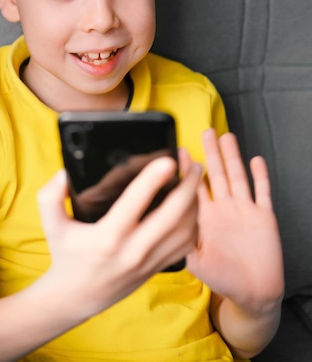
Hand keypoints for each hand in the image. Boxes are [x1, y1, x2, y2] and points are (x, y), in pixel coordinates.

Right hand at [38, 153, 201, 318]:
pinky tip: (192, 206)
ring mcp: (148, 261)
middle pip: (173, 216)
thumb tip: (63, 173)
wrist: (76, 297)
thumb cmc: (66, 254)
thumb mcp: (52, 225)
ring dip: (195, 203)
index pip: (134, 203)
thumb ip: (51, 197)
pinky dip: (194, 223)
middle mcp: (133, 250)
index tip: (168, 160)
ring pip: (185, 231)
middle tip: (193, 164)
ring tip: (195, 179)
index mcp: (107, 237)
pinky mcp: (157, 268)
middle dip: (189, 187)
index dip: (153, 179)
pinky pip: (186, 246)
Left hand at [186, 129, 283, 312]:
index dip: (187, 168)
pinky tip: (256, 160)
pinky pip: (262, 193)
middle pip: (217, 174)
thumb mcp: (195, 261)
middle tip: (205, 131)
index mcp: (206, 218)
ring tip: (226, 137)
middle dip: (211, 153)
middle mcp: (224, 209)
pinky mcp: (263, 217)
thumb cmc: (222, 278)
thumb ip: (180, 244)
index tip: (178, 149)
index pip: (194, 187)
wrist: (252, 293)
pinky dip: (260, 177)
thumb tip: (160, 228)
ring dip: (232, 157)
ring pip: (237, 177)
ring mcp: (244, 210)